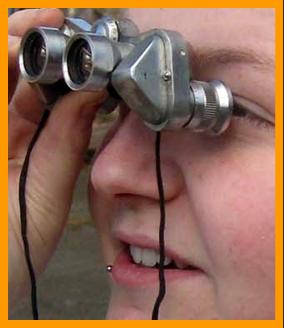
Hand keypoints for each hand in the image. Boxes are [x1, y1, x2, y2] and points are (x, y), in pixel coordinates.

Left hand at [8, 9, 106, 306]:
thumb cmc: (4, 250)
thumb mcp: (41, 193)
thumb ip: (66, 141)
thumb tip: (89, 94)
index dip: (18, 36)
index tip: (50, 22)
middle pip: (8, 69)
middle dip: (36, 45)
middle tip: (69, 34)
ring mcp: (2, 136)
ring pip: (22, 87)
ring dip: (51, 71)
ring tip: (80, 61)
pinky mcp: (16, 146)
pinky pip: (34, 110)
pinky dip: (56, 97)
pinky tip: (76, 91)